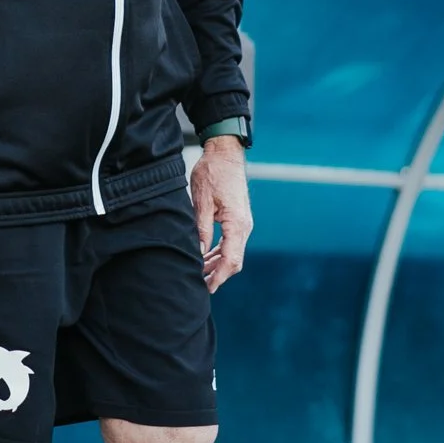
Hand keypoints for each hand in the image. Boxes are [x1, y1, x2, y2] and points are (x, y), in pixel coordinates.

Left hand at [190, 136, 252, 293]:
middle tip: (200, 284)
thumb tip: (199, 254)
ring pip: (233, 252)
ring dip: (217, 264)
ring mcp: (243, 223)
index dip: (219, 277)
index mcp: (237, 224)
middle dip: (218, 274)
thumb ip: (202, 230)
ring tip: (199, 272)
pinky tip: (206, 256)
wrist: (225, 154)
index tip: (207, 288)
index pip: (231, 260)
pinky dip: (220, 252)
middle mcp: (244, 226)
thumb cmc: (213, 174)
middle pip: (234, 260)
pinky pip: (231, 242)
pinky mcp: (238, 219)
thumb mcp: (201, 202)